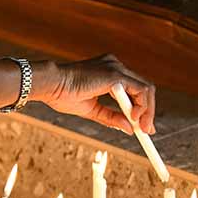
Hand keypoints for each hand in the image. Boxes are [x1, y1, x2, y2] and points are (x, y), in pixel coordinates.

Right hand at [31, 54, 155, 134]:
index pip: (133, 89)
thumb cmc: (62, 94)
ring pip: (145, 89)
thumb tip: (129, 128)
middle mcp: (115, 66)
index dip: (140, 108)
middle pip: (142, 89)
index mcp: (108, 72)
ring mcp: (117, 68)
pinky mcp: (117, 74)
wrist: (50, 85)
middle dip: (148, 111)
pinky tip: (136, 118)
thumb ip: (111, 117)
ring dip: (147, 111)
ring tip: (143, 128)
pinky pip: (140, 90)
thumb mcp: (92, 109)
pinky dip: (142, 106)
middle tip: (147, 131)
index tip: (142, 125)